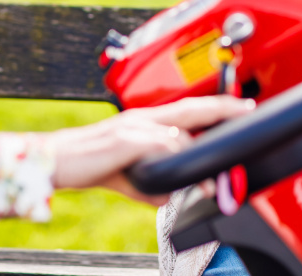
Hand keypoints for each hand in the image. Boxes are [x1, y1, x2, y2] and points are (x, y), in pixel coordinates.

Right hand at [48, 95, 254, 205]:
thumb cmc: (89, 163)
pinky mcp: (126, 140)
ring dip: (199, 157)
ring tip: (213, 183)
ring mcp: (134, 126)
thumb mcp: (130, 175)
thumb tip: (174, 193)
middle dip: (221, 108)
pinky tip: (179, 175)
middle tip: (245, 109)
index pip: (187, 109)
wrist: (56, 161)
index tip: (238, 107)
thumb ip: (155, 181)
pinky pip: (160, 146)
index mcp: (145, 121)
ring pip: (179, 132)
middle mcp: (142, 117)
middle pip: (191, 107)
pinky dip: (174, 159)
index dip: (214, 107)